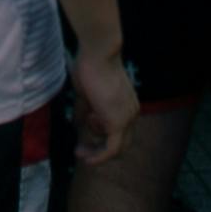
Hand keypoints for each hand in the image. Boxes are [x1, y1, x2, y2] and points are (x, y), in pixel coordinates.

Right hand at [68, 44, 136, 166]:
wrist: (98, 52)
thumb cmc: (91, 65)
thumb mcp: (86, 93)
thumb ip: (86, 110)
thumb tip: (78, 124)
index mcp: (127, 104)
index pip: (120, 130)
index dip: (100, 137)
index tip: (83, 137)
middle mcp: (131, 112)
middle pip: (122, 143)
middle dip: (100, 150)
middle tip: (80, 151)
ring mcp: (127, 118)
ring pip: (117, 148)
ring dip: (96, 154)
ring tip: (79, 149)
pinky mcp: (117, 122)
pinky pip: (111, 149)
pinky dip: (99, 157)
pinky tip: (86, 159)